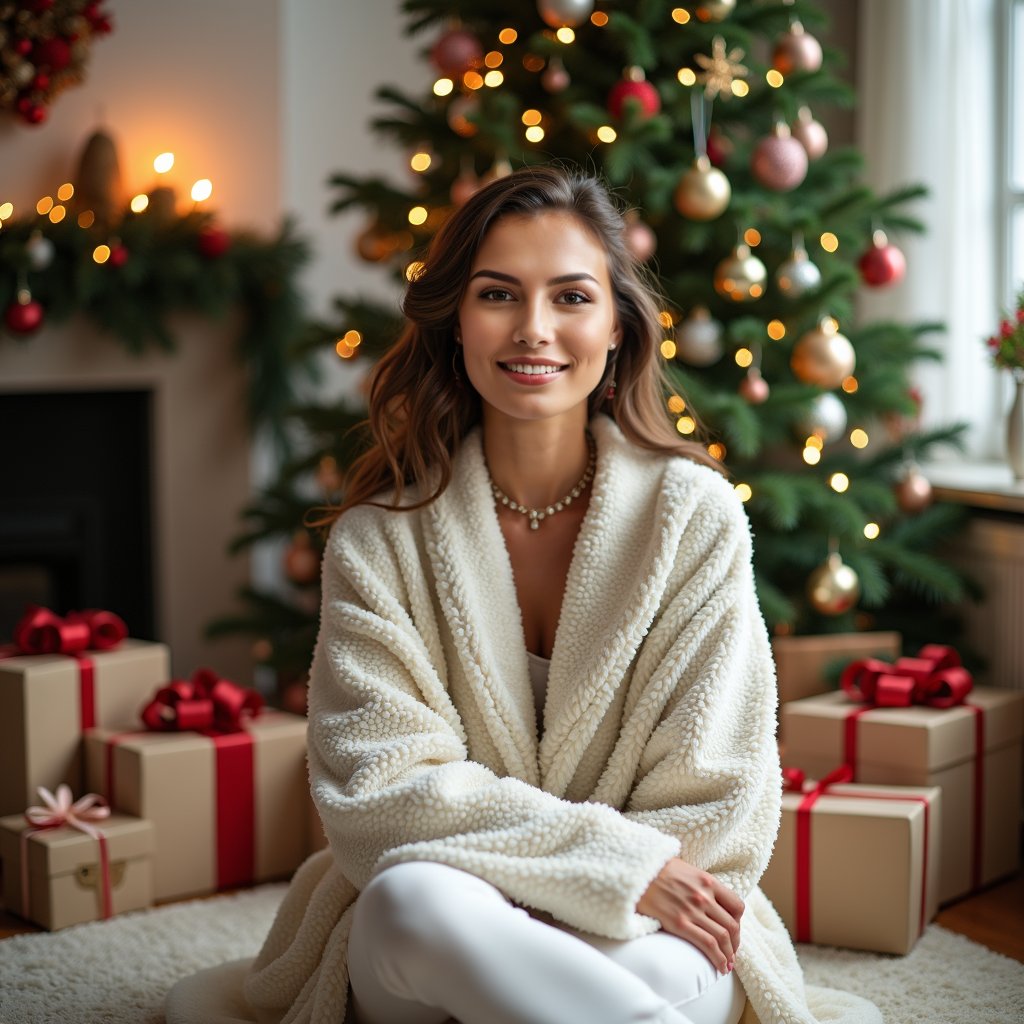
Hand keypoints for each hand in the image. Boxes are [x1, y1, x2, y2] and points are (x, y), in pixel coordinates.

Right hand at [636, 857, 743, 973]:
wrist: (636, 871)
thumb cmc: (657, 868)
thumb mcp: (685, 868)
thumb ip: (700, 883)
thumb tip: (707, 895)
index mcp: (707, 881)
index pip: (737, 906)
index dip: (739, 923)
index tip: (734, 932)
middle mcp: (704, 896)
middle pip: (732, 926)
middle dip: (735, 944)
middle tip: (732, 953)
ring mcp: (693, 910)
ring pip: (723, 938)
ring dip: (729, 955)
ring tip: (727, 965)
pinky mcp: (680, 923)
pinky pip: (707, 944)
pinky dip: (718, 959)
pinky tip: (720, 967)